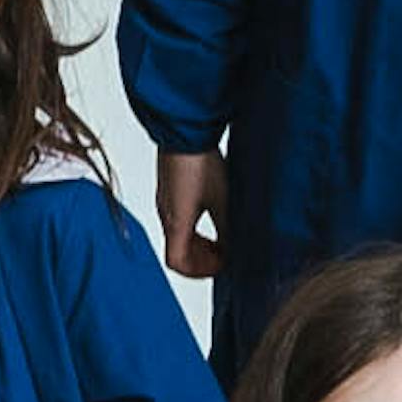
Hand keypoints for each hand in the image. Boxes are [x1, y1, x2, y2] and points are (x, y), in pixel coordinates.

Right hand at [158, 152, 231, 284]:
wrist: (183, 130)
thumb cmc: (199, 162)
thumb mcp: (223, 200)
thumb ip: (228, 229)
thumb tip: (235, 249)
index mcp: (176, 223)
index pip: (178, 263)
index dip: (200, 271)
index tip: (223, 264)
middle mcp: (166, 214)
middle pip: (177, 251)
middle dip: (201, 258)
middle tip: (224, 254)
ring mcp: (165, 201)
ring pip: (177, 235)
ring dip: (198, 243)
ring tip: (221, 236)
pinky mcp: (168, 188)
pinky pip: (177, 219)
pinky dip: (194, 227)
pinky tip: (211, 212)